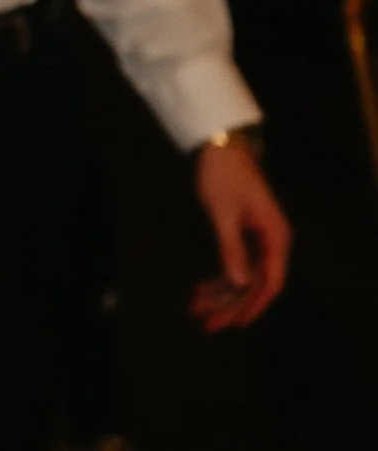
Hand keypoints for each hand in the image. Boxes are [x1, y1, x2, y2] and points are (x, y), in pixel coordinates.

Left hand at [189, 139, 290, 330]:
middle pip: (255, 283)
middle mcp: (272, 242)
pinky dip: (218, 277)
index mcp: (275, 237)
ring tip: (196, 310)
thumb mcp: (223, 213)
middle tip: (206, 324)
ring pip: (242, 276)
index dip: (254, 305)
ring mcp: (258, 239)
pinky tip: (200, 290)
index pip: (271, 281)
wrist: (221, 146)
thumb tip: (240, 283)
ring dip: (220, 294)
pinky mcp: (244, 234)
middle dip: (230, 305)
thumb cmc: (223, 175)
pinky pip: (234, 263)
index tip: (236, 324)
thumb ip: (232, 248)